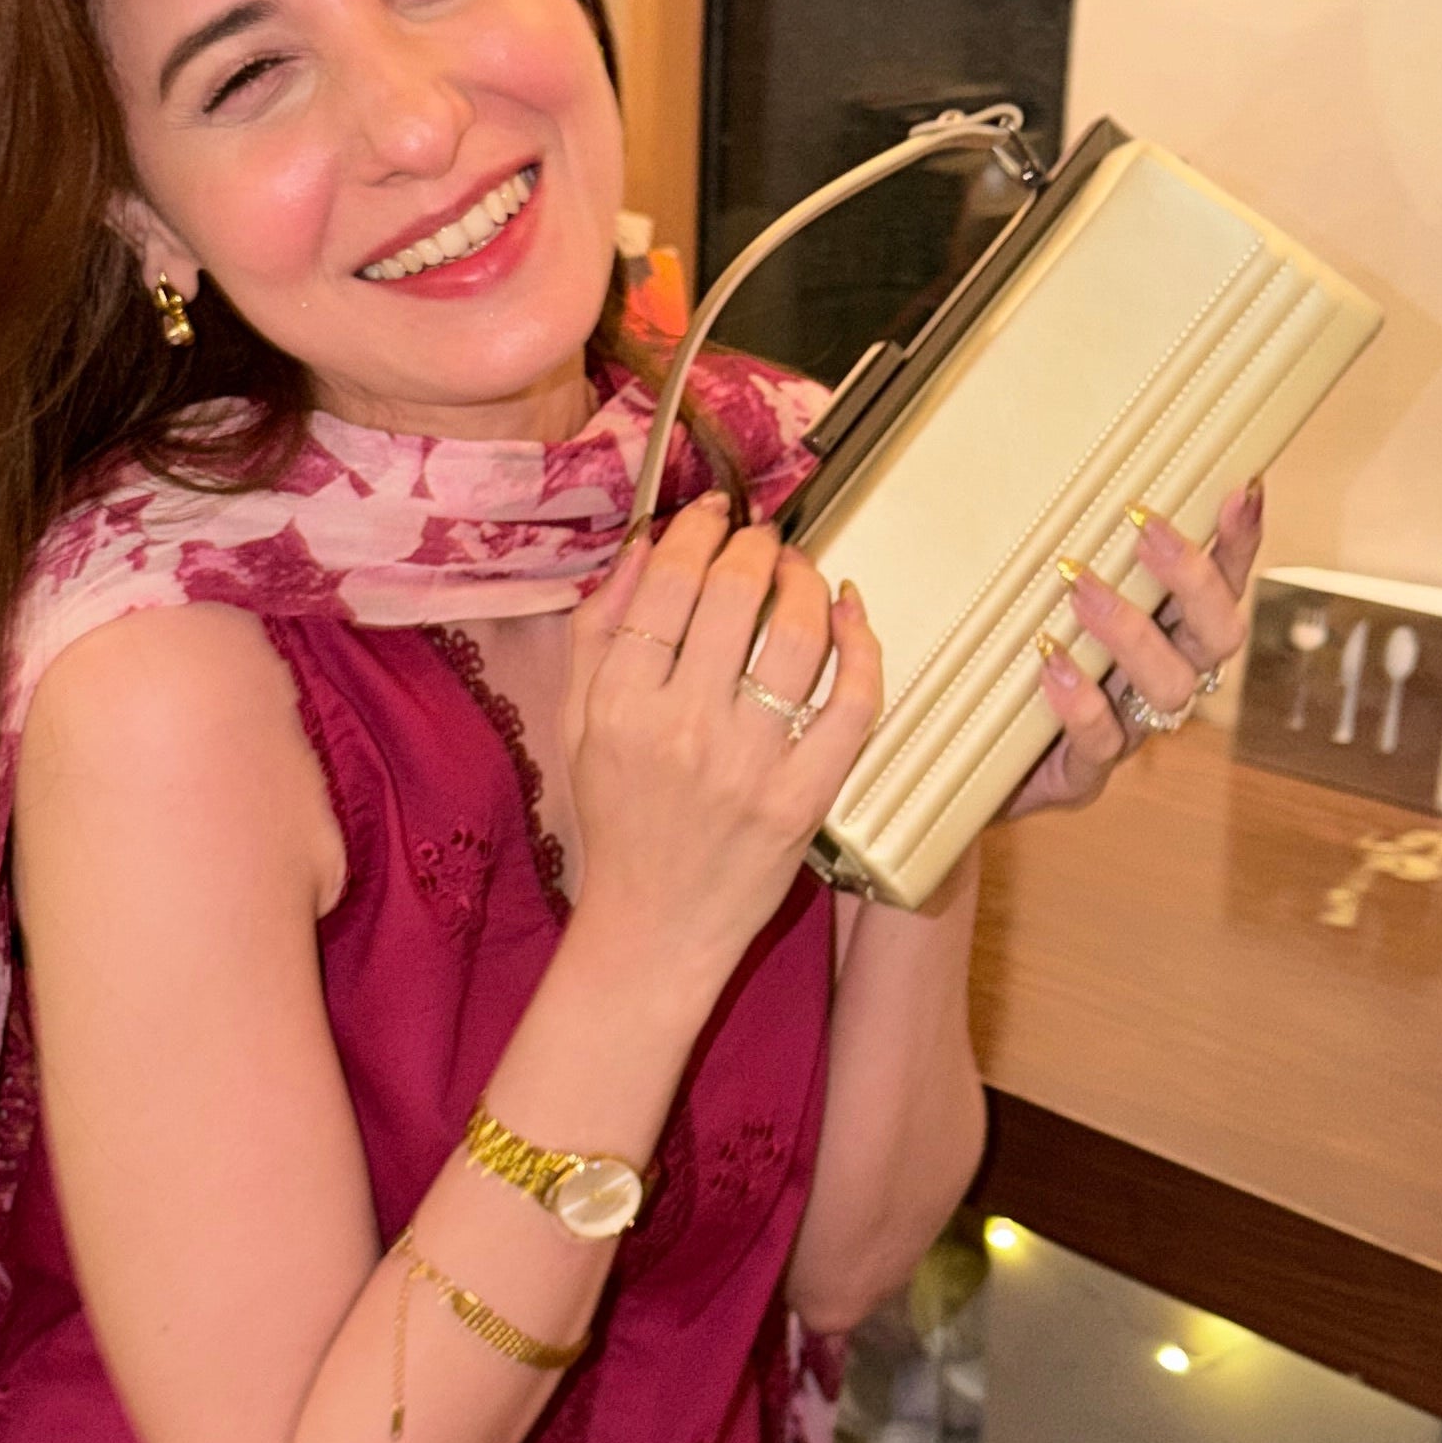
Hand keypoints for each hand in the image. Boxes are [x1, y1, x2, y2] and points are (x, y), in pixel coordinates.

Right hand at [563, 493, 882, 990]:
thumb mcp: (579, 721)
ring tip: (802, 571)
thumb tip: (642, 548)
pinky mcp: (805, 798)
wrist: (653, 925)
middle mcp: (683, 728)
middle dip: (754, 546)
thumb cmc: (617, 820)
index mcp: (620, 704)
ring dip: (808, 582)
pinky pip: (852, 703)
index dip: (697, 531)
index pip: (667, 583)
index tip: (712, 517)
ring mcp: (750, 765)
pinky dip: (862, 646)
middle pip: (733, 594)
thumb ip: (599, 630)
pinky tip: (852, 615)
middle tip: (762, 539)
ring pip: (797, 637)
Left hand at [1006, 482, 1261, 819]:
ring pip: (1171, 688)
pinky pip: (1101, 743)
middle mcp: (1158, 679)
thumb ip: (1060, 553)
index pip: (1221, 583)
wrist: (962, 761)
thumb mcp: (1031, 598)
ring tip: (1080, 589)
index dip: (1238, 543)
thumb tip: (1042, 465)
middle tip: (1144, 528)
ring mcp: (1127, 730)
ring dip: (1132, 632)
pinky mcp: (1083, 773)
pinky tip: (1052, 665)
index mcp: (1162, 633)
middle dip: (1192, 579)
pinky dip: (1081, 703)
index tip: (1237, 491)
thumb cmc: (1006, 668)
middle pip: (1219, 636)